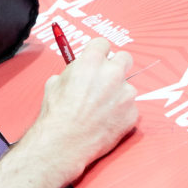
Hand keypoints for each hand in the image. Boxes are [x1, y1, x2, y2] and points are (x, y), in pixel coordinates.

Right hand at [26, 38, 137, 180]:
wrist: (64, 143)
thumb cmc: (57, 115)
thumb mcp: (55, 82)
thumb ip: (73, 71)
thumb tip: (79, 70)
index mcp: (92, 62)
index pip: (103, 44)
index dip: (98, 53)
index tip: (97, 60)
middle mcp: (112, 74)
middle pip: (125, 58)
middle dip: (116, 66)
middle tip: (106, 78)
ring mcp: (125, 94)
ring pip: (127, 86)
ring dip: (118, 93)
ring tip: (101, 109)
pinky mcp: (132, 114)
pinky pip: (130, 108)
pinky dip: (121, 113)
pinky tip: (106, 121)